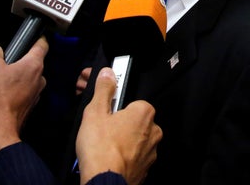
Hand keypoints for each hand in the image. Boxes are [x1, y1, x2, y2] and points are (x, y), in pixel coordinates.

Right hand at [0, 38, 47, 171]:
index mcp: (33, 66)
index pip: (41, 46)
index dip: (37, 39)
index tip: (35, 36)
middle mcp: (37, 81)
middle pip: (30, 65)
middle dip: (16, 63)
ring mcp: (32, 97)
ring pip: (22, 81)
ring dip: (9, 80)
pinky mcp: (23, 110)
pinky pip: (16, 96)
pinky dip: (6, 95)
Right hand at [76, 67, 161, 184]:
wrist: (104, 181)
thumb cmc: (101, 149)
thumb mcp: (95, 112)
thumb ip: (104, 90)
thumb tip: (108, 74)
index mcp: (144, 113)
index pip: (131, 101)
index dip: (114, 105)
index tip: (104, 110)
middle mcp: (153, 130)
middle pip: (133, 120)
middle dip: (118, 122)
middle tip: (100, 128)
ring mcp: (151, 151)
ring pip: (134, 139)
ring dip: (121, 139)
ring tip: (103, 144)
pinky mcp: (145, 167)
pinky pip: (134, 155)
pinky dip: (123, 155)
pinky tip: (109, 156)